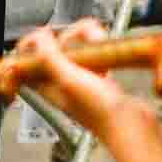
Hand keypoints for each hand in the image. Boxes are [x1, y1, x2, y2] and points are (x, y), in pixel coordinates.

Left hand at [1, 22, 142, 149]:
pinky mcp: (100, 79)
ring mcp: (81, 80)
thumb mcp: (69, 80)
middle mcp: (61, 82)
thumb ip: (49, 57)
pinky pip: (96, 54)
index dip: (34, 43)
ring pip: (77, 47)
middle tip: (82, 43)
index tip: (48, 35)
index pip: (29, 60)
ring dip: (89, 39)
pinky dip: (102, 48)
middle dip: (70, 37)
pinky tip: (107, 57)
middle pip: (55, 47)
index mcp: (47, 84)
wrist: (132, 126)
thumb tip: (38, 38)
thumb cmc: (100, 113)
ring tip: (99, 45)